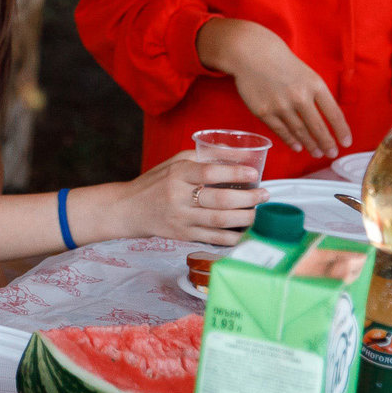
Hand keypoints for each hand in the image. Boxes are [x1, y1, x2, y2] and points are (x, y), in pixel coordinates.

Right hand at [107, 150, 261, 246]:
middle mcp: (178, 197)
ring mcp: (181, 218)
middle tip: (264, 194)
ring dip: (246, 218)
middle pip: (220, 200)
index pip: (208, 172)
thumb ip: (204, 157)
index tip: (253, 172)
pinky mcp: (183, 235)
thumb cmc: (154, 183)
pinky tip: (245, 231)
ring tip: (257, 212)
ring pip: (221, 221)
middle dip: (248, 198)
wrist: (127, 209)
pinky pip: (215, 238)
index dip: (234, 172)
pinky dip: (234, 236)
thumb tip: (238, 154)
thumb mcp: (173, 163)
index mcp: (176, 174)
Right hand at [198, 18, 348, 157]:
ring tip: (317, 152)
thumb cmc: (281, 63)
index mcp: (315, 85)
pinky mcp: (264, 111)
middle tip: (332, 153)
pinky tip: (297, 146)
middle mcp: (300, 97)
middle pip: (318, 127)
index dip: (341, 131)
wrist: (251, 54)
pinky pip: (280, 130)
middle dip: (327, 143)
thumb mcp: (306, 74)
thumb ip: (316, 94)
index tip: (346, 143)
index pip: (334, 113)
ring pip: (299, 131)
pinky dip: (290, 140)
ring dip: (310, 144)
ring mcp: (280, 105)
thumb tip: (326, 118)